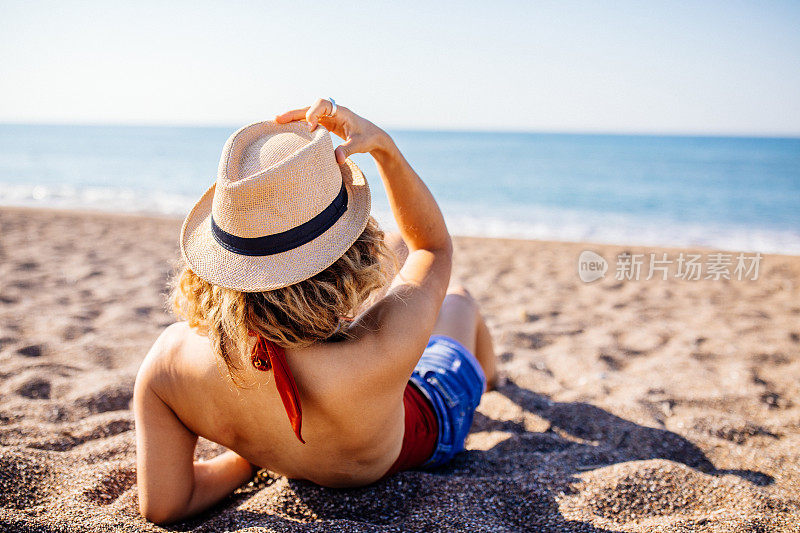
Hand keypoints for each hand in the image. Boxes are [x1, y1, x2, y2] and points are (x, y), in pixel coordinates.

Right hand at [275, 99, 391, 163]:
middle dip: (295, 113)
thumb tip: (337, 160)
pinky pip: (309, 122)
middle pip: (310, 107)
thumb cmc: (368, 138)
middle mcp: (332, 111)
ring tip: (275, 122)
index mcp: (341, 111)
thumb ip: (348, 150)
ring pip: (307, 114)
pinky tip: (286, 130)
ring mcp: (328, 117)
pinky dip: (298, 124)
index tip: (311, 128)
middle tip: (279, 119)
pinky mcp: (325, 124)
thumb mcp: (359, 144)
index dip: (314, 113)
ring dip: (293, 118)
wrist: (373, 137)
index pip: (323, 104)